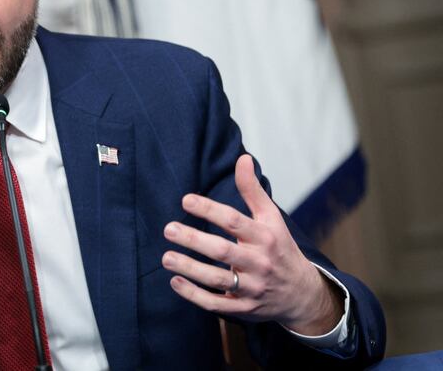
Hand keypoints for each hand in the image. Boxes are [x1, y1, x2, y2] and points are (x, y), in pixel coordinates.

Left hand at [161, 155, 342, 334]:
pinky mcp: (244, 308)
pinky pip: (217, 304)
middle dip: (194, 240)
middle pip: (223, 251)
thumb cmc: (279, 248)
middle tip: (169, 229)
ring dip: (190, 269)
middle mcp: (259, 262)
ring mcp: (252, 288)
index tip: (186, 200)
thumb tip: (242, 158)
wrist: (301, 293)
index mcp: (265, 237)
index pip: (235, 221)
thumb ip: (252, 190)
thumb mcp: (271, 218)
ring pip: (218, 280)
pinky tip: (175, 282)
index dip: (209, 209)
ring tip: (166, 258)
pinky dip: (195, 295)